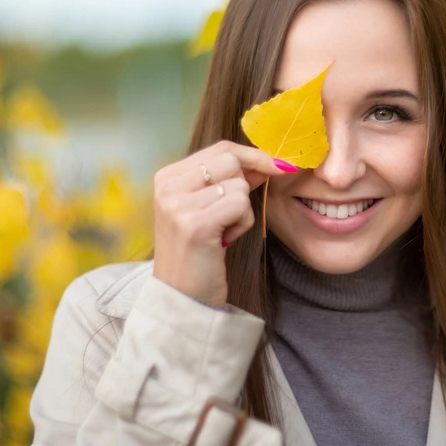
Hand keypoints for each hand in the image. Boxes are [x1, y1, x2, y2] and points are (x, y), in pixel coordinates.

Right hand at [151, 140, 294, 307]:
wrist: (182, 296)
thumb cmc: (200, 252)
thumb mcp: (208, 207)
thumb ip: (231, 180)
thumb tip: (269, 160)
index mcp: (167, 177)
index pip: (221, 149)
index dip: (253, 156)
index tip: (278, 166)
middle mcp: (168, 186)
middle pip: (231, 161)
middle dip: (244, 187)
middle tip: (230, 215)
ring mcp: (178, 204)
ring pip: (239, 185)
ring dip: (242, 211)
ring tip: (222, 232)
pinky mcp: (195, 224)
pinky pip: (240, 205)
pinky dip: (242, 224)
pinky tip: (224, 241)